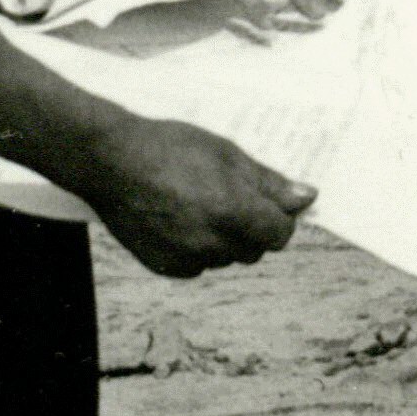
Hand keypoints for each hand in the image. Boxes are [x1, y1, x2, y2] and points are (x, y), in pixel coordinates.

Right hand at [79, 115, 310, 276]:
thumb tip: (306, 198)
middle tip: (232, 197)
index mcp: (233, 212)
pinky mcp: (164, 267)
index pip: (279, 234)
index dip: (280, 218)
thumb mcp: (227, 154)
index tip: (272, 204)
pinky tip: (181, 219)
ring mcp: (185, 258)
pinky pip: (196, 264)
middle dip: (253, 228)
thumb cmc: (170, 149)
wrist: (111, 162)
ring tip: (199, 203)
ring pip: (225, 258)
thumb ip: (268, 182)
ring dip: (224, 238)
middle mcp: (211, 243)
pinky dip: (197, 248)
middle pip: (254, 250)